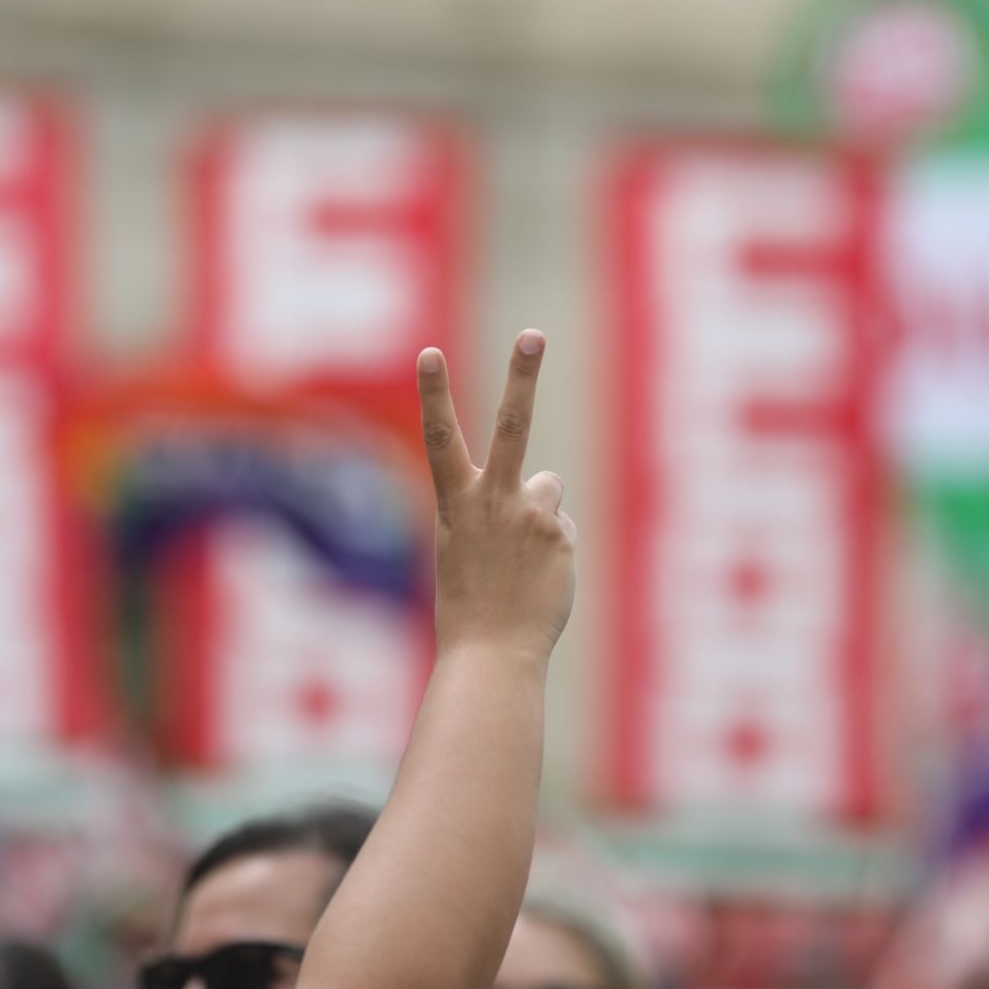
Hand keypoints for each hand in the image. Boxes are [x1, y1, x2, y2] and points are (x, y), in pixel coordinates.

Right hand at [417, 329, 576, 657]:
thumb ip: (498, 506)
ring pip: (547, 485)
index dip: (433, 393)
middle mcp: (492, 501)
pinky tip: (537, 580)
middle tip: (532, 334)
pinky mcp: (559, 533)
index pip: (439, 438)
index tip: (428, 352)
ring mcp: (529, 516)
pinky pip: (560, 525)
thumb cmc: (471, 603)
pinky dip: (552, 550)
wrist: (492, 654)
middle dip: (521, 376)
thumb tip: (546, 483)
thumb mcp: (467, 545)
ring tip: (520, 560)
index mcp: (455, 503)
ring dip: (538, 513)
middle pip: (511, 426)